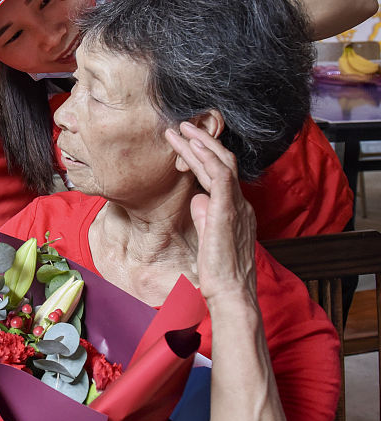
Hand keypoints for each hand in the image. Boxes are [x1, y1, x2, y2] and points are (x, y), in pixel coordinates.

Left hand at [164, 121, 257, 307]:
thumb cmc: (218, 272)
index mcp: (236, 209)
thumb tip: (196, 198)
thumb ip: (204, 216)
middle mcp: (240, 203)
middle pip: (223, 162)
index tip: (183, 147)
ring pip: (221, 163)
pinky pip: (219, 175)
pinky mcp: (228, 211)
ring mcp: (237, 205)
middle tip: (181, 127)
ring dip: (199, 143)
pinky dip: (205, 158)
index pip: (222, 174)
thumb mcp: (209, 237)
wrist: (231, 293)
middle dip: (202, 141)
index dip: (203, 157)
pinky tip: (191, 146)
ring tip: (180, 129)